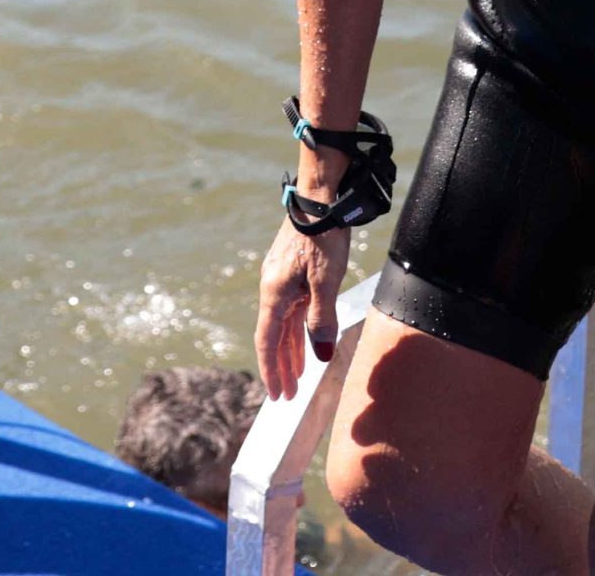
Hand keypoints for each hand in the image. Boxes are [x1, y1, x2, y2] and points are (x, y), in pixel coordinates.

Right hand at [255, 215, 349, 399]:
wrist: (321, 199)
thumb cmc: (324, 238)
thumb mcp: (326, 282)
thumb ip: (322, 319)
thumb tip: (320, 355)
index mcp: (274, 293)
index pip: (267, 342)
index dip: (272, 370)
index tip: (277, 395)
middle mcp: (272, 288)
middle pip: (273, 337)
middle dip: (281, 367)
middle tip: (287, 395)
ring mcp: (281, 279)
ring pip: (283, 324)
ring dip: (289, 350)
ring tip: (298, 375)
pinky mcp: (292, 271)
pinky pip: (291, 309)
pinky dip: (296, 330)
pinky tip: (305, 340)